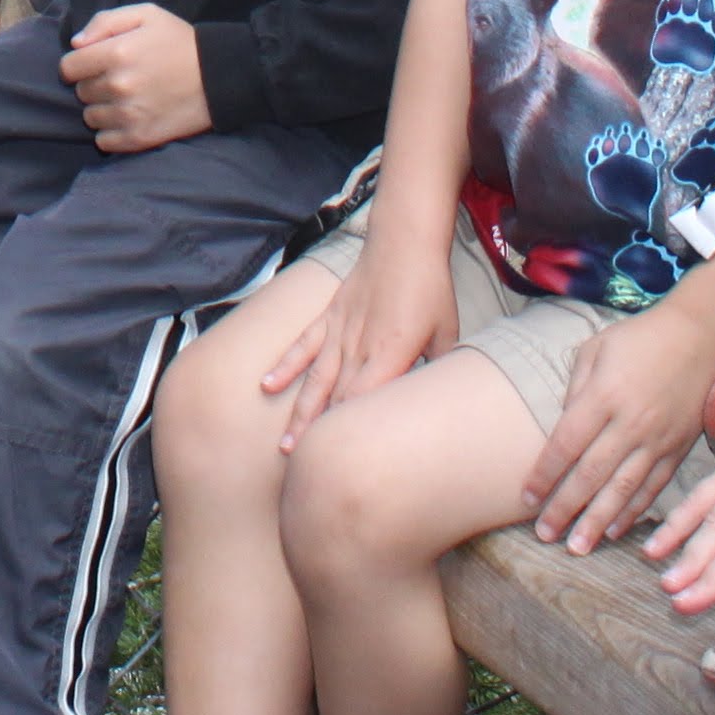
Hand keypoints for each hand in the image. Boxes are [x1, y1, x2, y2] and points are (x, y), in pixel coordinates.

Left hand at [60, 3, 212, 152]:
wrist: (219, 77)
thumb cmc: (179, 41)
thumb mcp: (146, 14)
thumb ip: (105, 21)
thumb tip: (75, 44)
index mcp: (116, 52)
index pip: (67, 68)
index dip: (78, 64)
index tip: (94, 63)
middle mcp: (118, 86)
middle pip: (80, 92)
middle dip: (94, 84)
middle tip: (120, 78)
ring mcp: (128, 115)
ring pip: (90, 117)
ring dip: (102, 109)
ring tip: (127, 98)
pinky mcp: (139, 138)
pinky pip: (104, 141)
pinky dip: (111, 132)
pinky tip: (129, 118)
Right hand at [267, 210, 454, 442]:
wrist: (405, 242)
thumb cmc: (430, 289)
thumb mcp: (447, 333)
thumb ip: (436, 368)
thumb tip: (436, 395)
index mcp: (390, 356)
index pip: (366, 403)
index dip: (351, 433)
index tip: (339, 462)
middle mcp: (359, 348)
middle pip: (336, 400)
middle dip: (321, 436)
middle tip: (304, 471)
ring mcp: (340, 332)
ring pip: (315, 380)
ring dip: (300, 413)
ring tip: (286, 445)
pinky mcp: (330, 316)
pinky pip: (304, 345)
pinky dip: (286, 366)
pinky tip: (268, 385)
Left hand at [519, 284, 714, 550]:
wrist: (699, 337)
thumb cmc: (639, 339)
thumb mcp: (596, 349)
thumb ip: (575, 389)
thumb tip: (559, 427)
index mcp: (603, 396)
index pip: (566, 445)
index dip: (544, 475)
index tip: (526, 498)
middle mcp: (630, 423)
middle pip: (591, 476)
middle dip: (566, 509)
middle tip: (545, 536)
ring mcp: (657, 440)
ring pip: (623, 491)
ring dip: (598, 522)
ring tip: (578, 546)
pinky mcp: (678, 449)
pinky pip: (653, 488)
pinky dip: (634, 512)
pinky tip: (616, 529)